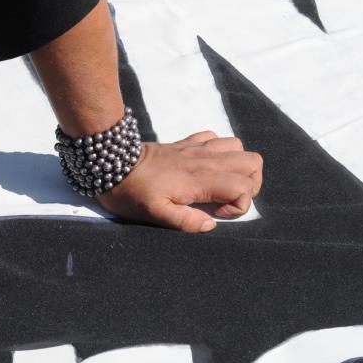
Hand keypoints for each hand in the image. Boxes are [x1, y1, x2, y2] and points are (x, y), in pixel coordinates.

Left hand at [93, 131, 263, 232]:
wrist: (110, 162)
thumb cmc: (131, 191)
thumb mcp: (154, 214)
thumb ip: (185, 221)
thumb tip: (210, 224)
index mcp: (201, 179)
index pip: (244, 186)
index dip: (240, 204)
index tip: (218, 213)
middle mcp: (205, 160)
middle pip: (253, 162)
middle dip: (249, 184)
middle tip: (227, 199)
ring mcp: (196, 148)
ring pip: (238, 147)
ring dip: (237, 166)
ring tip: (220, 184)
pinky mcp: (185, 143)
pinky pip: (215, 138)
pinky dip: (219, 151)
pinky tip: (204, 167)